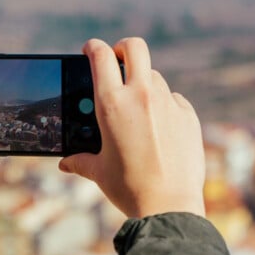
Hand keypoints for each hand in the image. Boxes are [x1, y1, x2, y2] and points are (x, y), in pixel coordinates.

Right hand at [59, 38, 205, 218]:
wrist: (168, 207)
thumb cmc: (128, 188)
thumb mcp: (98, 171)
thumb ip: (80, 160)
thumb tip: (66, 162)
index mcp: (111, 104)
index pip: (100, 56)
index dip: (93, 47)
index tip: (90, 49)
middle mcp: (141, 96)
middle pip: (134, 48)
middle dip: (123, 49)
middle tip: (118, 61)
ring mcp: (168, 103)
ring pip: (154, 76)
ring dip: (143, 83)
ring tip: (138, 108)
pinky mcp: (188, 116)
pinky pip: (174, 99)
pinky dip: (165, 106)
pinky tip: (160, 128)